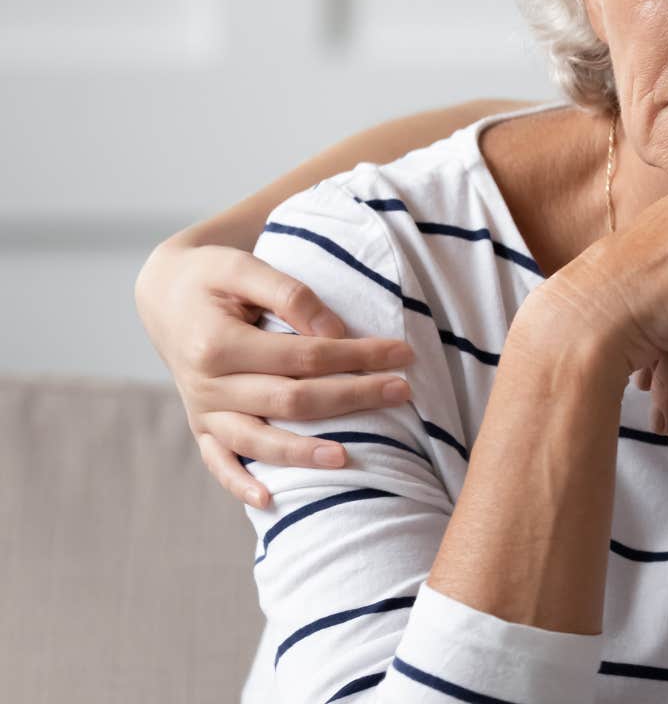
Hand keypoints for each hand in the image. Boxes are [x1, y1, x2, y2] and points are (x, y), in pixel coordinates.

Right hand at [134, 237, 412, 506]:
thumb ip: (290, 295)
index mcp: (217, 343)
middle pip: (290, 400)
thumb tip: (335, 332)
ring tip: (347, 459)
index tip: (401, 354)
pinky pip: (218, 462)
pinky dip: (239, 484)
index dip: (356, 356)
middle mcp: (207, 384)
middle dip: (351, 397)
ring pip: (257, 441)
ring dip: (303, 453)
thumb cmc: (213, 278)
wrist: (165, 297)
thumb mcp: (244, 267)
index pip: (303, 356)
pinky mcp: (201, 426)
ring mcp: (203, 411)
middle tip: (402, 391)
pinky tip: (268, 501)